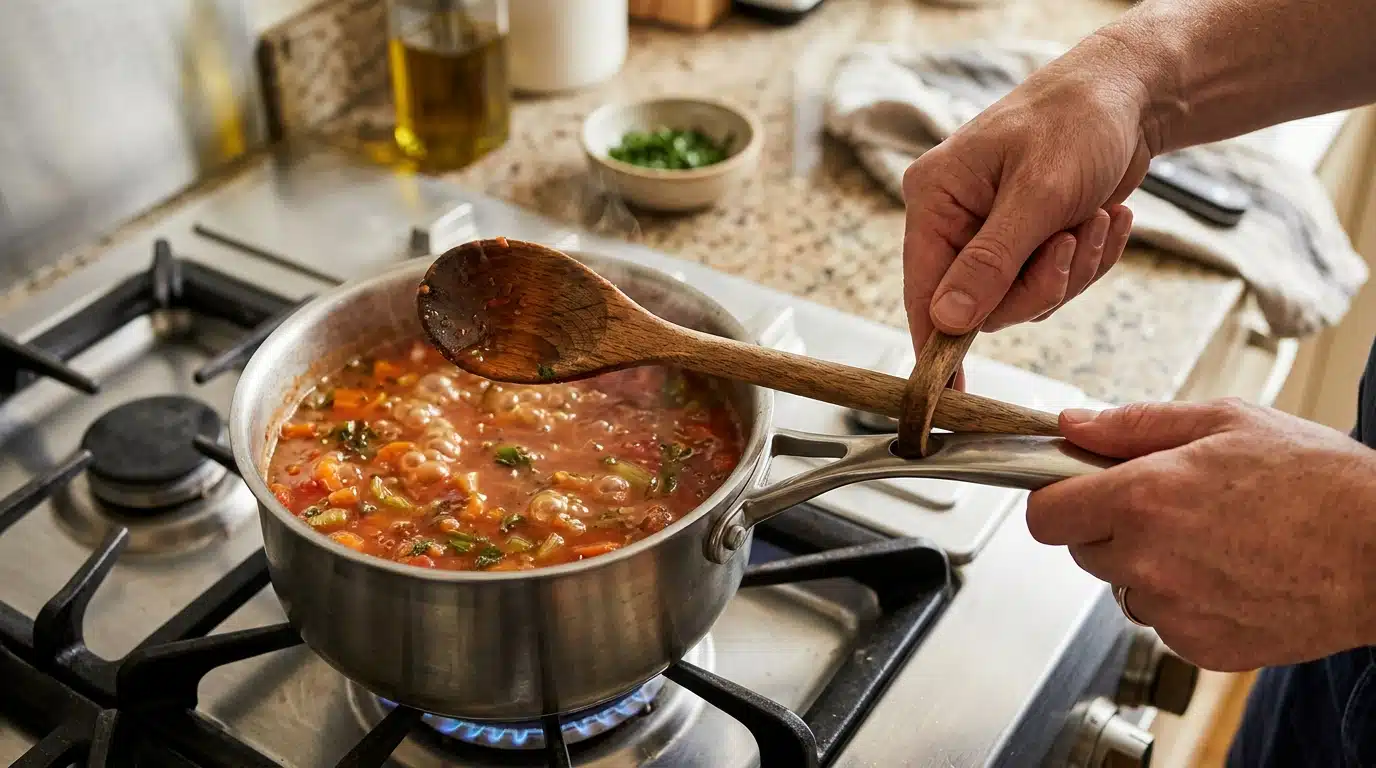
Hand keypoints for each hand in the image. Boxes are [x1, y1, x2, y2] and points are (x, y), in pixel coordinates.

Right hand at [902, 38, 1154, 363]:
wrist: (1132, 93)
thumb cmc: (1078, 119)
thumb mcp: (1039, 191)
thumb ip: (991, 262)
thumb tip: (949, 321)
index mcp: (936, 200)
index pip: (923, 291)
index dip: (938, 344)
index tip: (951, 395)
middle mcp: (955, 222)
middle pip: (982, 305)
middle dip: (1039, 283)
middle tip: (1070, 241)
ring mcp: (993, 236)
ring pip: (1024, 300)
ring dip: (1072, 268)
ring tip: (1095, 215)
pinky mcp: (1030, 243)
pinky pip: (1054, 285)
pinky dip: (1088, 260)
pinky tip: (1108, 217)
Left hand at [1028, 398, 1375, 671]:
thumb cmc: (1318, 482)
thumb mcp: (1224, 421)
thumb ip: (1133, 425)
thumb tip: (1074, 426)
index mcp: (1142, 498)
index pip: (1045, 515)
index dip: (1057, 498)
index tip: (1075, 490)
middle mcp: (1147, 560)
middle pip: (1082, 550)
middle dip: (1110, 527)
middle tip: (1167, 505)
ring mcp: (1172, 611)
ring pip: (1125, 588)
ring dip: (1148, 566)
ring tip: (1214, 539)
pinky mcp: (1199, 647)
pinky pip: (1164, 622)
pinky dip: (1185, 602)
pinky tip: (1231, 573)